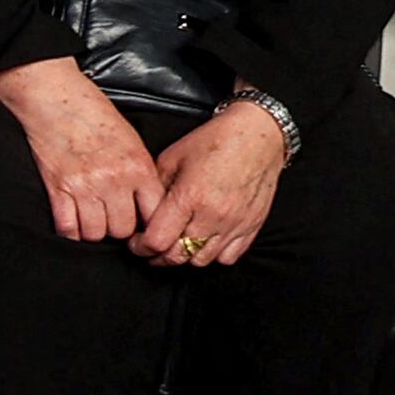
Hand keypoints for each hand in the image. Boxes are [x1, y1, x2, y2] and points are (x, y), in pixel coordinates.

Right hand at [0, 54, 165, 243]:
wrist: (56, 99)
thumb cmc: (93, 114)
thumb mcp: (132, 140)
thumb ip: (140, 172)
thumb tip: (144, 202)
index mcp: (137, 167)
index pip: (154, 214)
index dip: (148, 225)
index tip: (142, 226)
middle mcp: (114, 181)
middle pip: (123, 229)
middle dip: (118, 228)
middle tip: (113, 221)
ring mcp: (84, 187)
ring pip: (96, 233)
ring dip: (94, 231)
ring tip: (93, 219)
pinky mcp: (57, 190)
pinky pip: (67, 228)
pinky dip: (70, 231)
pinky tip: (73, 222)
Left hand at [134, 100, 288, 266]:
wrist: (259, 134)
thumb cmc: (215, 141)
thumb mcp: (171, 159)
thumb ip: (154, 191)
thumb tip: (141, 215)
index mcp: (190, 197)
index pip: (156, 242)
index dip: (140, 246)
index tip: (136, 241)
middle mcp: (213, 215)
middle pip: (176, 257)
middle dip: (157, 256)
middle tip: (150, 247)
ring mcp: (235, 223)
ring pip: (201, 261)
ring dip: (184, 256)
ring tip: (176, 244)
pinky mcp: (252, 226)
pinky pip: (228, 257)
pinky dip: (212, 255)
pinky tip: (203, 241)